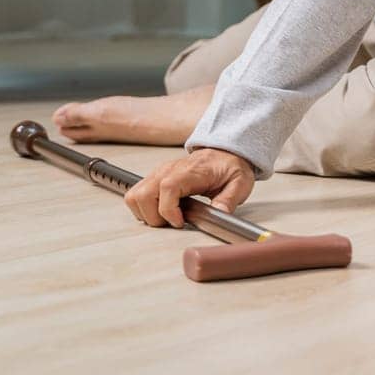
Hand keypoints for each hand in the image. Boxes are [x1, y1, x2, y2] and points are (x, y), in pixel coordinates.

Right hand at [124, 148, 255, 228]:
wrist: (225, 153)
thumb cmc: (229, 167)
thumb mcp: (239, 183)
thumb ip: (229, 200)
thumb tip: (220, 214)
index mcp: (190, 171)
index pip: (167, 187)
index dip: (168, 210)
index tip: (180, 221)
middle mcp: (169, 170)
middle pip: (143, 194)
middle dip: (154, 217)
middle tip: (174, 222)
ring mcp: (159, 173)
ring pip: (135, 196)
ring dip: (146, 213)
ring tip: (168, 217)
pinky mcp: (155, 178)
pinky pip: (137, 195)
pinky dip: (144, 208)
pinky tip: (163, 210)